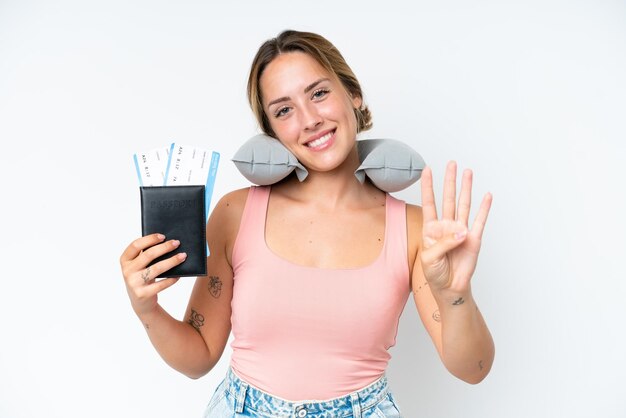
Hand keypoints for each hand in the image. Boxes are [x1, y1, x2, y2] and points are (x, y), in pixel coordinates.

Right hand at [119, 234, 185, 316]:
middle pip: (148, 255)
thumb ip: (146, 255)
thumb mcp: (139, 266)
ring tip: (183, 256)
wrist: (141, 304)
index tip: (163, 236)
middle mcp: (127, 271)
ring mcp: (134, 283)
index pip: (135, 245)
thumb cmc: (143, 278)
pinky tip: (179, 275)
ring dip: (172, 261)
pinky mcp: (143, 294)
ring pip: (157, 268)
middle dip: (165, 247)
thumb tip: (167, 242)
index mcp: (125, 261)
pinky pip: (161, 284)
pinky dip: (172, 279)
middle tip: (177, 243)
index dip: (149, 239)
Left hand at [420, 161, 491, 293]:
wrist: (450, 288)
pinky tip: (487, 195)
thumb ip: (443, 243)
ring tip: (468, 172)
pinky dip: (484, 208)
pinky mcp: (474, 239)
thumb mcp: (430, 258)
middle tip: (452, 164)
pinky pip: (480, 221)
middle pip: (448, 198)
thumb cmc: (435, 274)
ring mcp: (461, 231)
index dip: (427, 187)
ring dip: (466, 188)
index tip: (426, 170)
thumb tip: (461, 231)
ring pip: (464, 205)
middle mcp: (446, 226)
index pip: (429, 202)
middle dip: (450, 181)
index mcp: (431, 229)